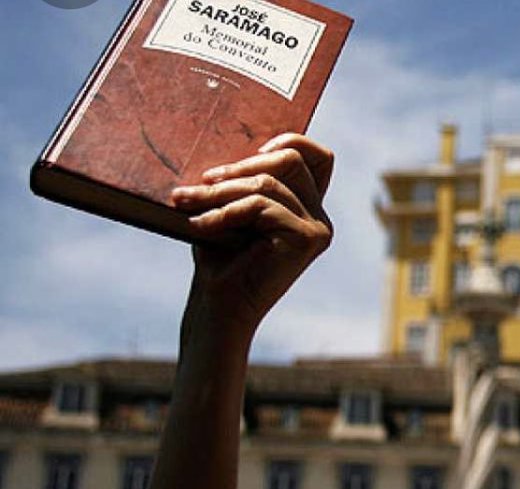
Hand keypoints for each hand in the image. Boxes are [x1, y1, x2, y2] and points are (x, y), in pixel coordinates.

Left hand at [171, 133, 333, 338]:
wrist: (218, 308)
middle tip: (203, 180)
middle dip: (242, 165)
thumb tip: (227, 137)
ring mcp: (318, 229)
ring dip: (221, 190)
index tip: (251, 151)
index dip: (291, 140)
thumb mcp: (229, 207)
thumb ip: (242, 179)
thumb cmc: (217, 258)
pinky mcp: (308, 239)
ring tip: (187, 201)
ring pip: (269, 182)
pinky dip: (225, 212)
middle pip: (293, 159)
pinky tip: (200, 225)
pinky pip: (263, 206)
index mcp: (306, 207)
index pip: (317, 157)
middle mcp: (319, 217)